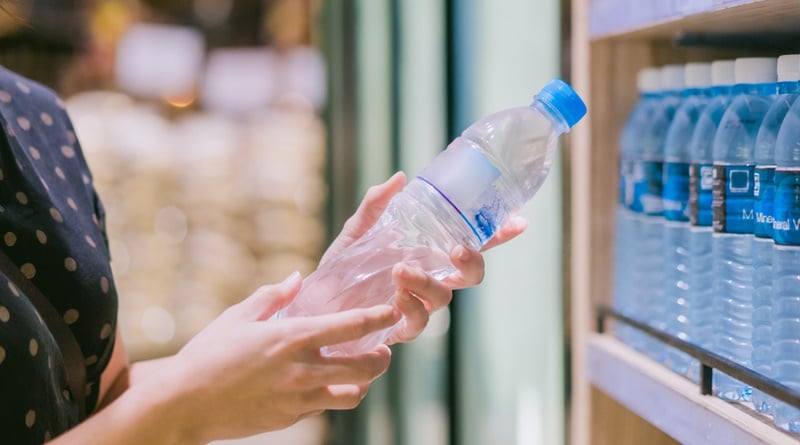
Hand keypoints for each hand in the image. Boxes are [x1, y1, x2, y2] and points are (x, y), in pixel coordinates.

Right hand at [167, 272, 400, 441]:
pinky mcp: (291, 418)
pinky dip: (333, 396)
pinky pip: (325, 408)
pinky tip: (324, 385)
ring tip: (359, 371)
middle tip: (382, 349)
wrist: (183, 404)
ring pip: (354, 395)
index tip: (392, 312)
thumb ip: (272, 296)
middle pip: (366, 367)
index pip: (353, 326)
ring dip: (362, 382)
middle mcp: (303, 370)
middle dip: (382, 357)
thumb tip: (297, 278)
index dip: (380, 318)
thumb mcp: (237, 317)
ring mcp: (300, 399)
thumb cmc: (207, 355)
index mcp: (293, 337)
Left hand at [324, 172, 526, 344]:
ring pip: (444, 298)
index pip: (470, 243)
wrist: (315, 305)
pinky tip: (395, 297)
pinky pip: (417, 324)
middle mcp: (429, 279)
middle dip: (472, 263)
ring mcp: (417, 304)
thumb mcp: (356, 231)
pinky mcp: (399, 327)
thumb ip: (376, 206)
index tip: (518, 221)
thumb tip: (399, 178)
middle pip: (470, 275)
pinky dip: (410, 309)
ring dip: (427, 283)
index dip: (498, 235)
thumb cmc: (341, 269)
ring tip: (401, 270)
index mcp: (426, 254)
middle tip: (457, 249)